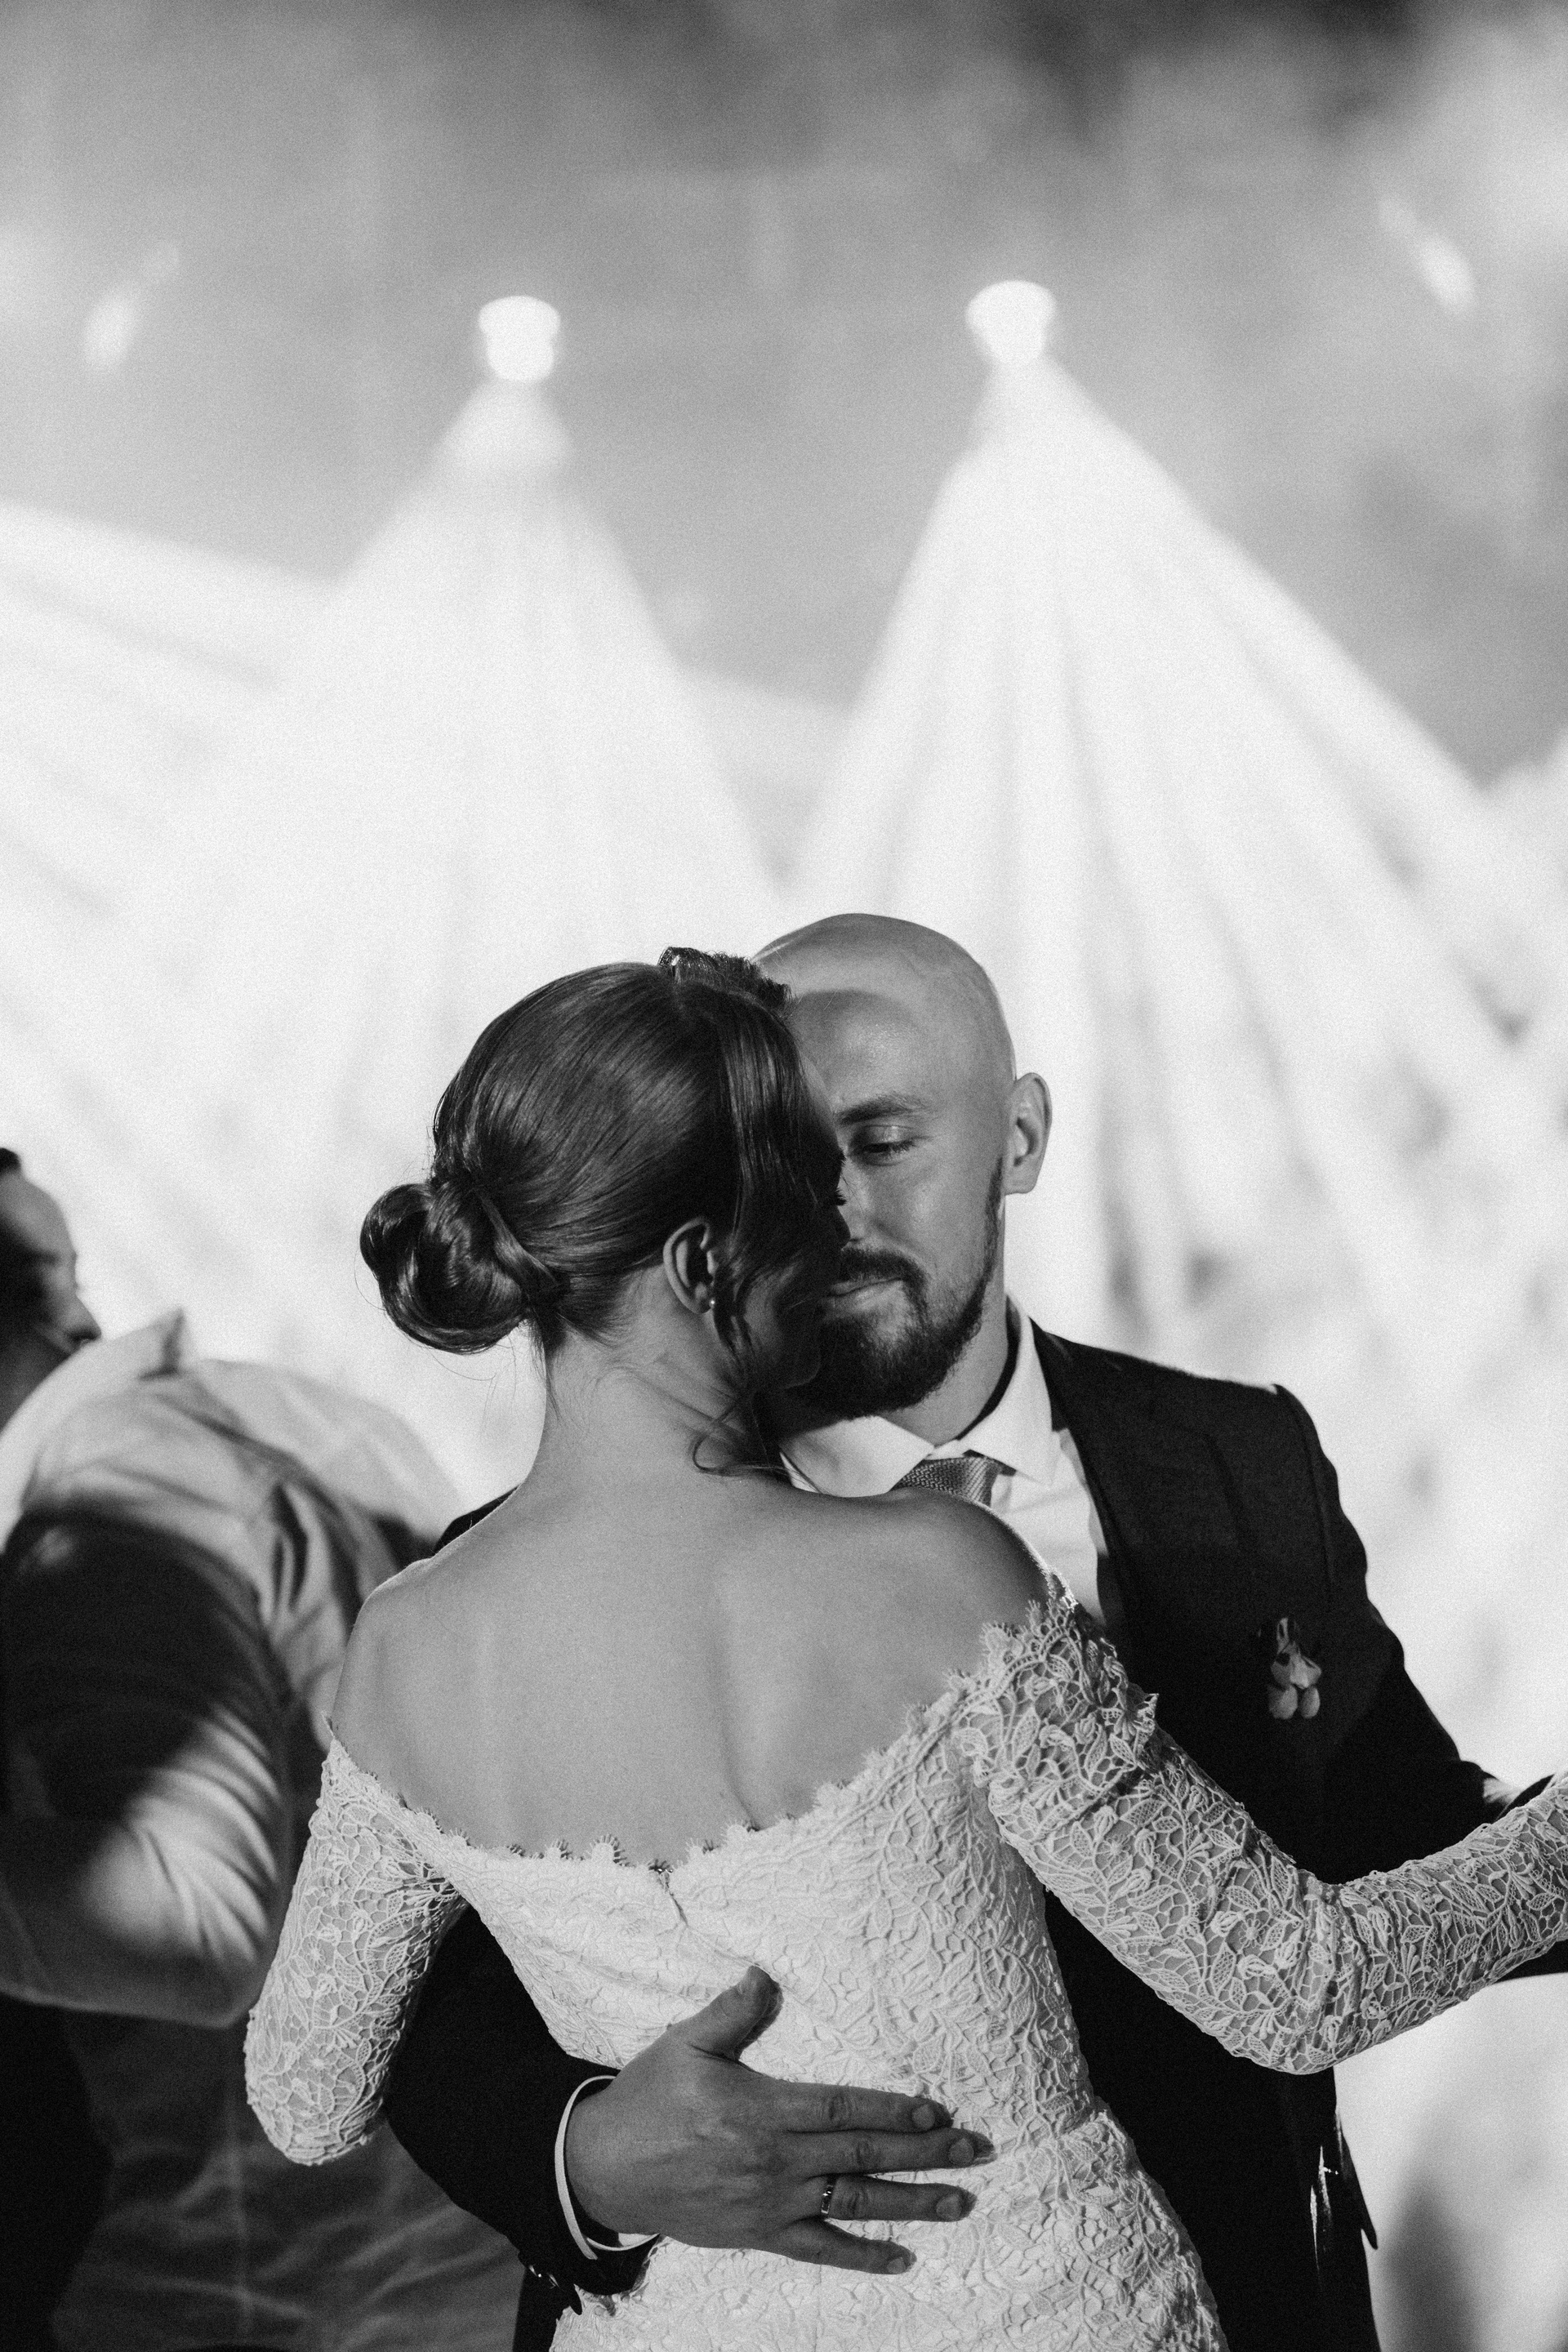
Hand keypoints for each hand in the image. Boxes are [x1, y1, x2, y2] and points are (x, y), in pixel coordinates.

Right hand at [564, 1965, 992, 2274]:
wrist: (603, 2171)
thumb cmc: (646, 2098)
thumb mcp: (683, 2043)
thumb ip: (731, 2012)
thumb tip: (765, 1974)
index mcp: (761, 2110)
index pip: (842, 2108)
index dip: (894, 2109)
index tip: (939, 2111)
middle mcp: (775, 2161)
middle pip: (862, 2153)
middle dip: (925, 2154)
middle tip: (976, 2151)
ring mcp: (770, 2203)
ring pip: (854, 2203)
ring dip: (911, 2202)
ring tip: (960, 2201)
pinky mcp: (758, 2232)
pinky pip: (819, 2249)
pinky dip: (862, 2256)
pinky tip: (903, 2259)